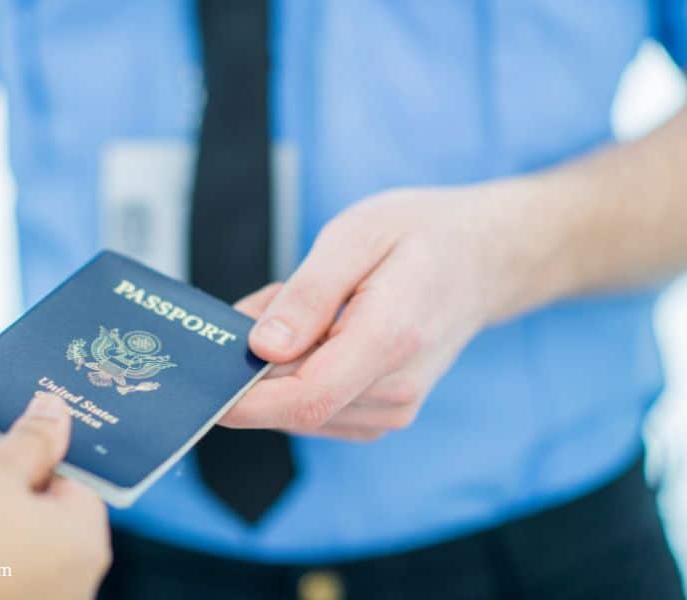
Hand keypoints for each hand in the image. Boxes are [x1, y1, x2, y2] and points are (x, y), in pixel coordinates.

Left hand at [226, 186, 524, 439]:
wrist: (483, 259)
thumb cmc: (422, 237)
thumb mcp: (356, 236)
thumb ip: (308, 295)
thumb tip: (261, 349)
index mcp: (391, 339)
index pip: (305, 398)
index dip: (243, 400)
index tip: (203, 380)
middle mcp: (396, 390)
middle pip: (295, 407)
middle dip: (256, 368)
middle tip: (267, 305)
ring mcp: (394, 409)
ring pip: (301, 410)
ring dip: (280, 368)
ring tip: (309, 308)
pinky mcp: (384, 413)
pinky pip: (318, 407)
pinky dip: (299, 373)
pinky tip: (320, 332)